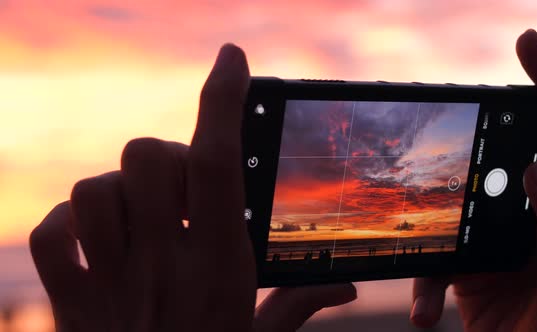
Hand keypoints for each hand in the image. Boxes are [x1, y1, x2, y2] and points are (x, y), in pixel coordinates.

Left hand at [30, 44, 355, 331]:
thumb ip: (301, 305)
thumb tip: (349, 286)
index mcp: (219, 268)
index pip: (221, 162)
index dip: (225, 100)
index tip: (233, 59)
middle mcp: (163, 265)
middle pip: (146, 157)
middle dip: (164, 158)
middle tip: (179, 191)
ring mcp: (111, 282)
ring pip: (95, 189)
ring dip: (116, 194)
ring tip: (137, 223)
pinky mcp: (71, 300)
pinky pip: (50, 233)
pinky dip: (67, 228)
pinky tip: (93, 246)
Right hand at [410, 29, 536, 331]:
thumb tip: (536, 169)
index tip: (525, 44)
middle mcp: (536, 212)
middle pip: (504, 153)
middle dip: (475, 138)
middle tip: (445, 126)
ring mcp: (497, 235)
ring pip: (456, 203)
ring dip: (429, 224)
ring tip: (425, 247)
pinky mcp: (467, 262)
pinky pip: (435, 255)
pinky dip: (423, 283)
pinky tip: (423, 311)